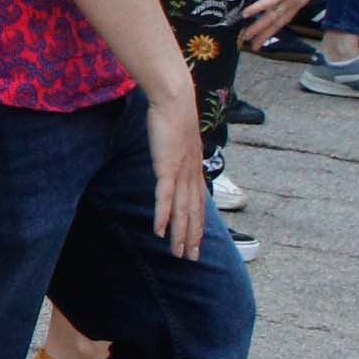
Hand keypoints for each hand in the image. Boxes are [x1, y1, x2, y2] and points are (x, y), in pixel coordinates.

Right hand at [138, 84, 206, 259]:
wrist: (175, 100)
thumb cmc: (174, 114)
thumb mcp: (179, 138)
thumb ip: (177, 150)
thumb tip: (174, 153)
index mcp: (194, 169)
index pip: (199, 204)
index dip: (199, 225)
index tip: (197, 241)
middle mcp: (192, 176)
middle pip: (194, 213)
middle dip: (193, 238)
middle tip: (191, 258)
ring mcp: (181, 174)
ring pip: (182, 211)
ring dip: (181, 235)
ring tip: (178, 253)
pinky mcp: (167, 169)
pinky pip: (165, 198)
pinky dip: (163, 216)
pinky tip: (159, 231)